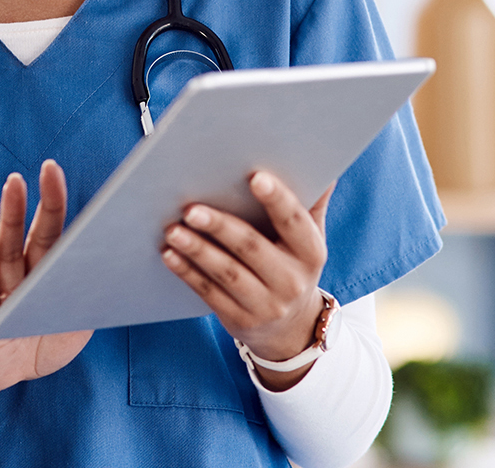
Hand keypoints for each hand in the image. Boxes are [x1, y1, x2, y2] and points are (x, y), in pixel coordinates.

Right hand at [0, 159, 92, 393]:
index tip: (64, 174)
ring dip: (11, 218)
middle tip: (47, 168)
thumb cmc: (42, 342)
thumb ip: (93, 298)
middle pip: (33, 233)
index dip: (59, 204)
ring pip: (7, 251)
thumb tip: (126, 272)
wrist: (6, 376)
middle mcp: (23, 275)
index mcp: (47, 273)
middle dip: (40, 200)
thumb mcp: (78, 323)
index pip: (55, 233)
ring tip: (13, 186)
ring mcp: (4, 294)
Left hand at [160, 171, 332, 390]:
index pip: (294, 222)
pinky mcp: (240, 320)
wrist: (291, 328)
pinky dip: (187, 272)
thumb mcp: (309, 239)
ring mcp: (266, 305)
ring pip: (227, 273)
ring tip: (173, 230)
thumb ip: (311, 203)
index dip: (277, 199)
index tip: (255, 177)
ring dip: (197, 250)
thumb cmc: (294, 266)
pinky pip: (209, 293)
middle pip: (252, 248)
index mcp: (311, 253)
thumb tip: (325, 167)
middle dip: (220, 226)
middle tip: (191, 208)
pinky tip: (169, 254)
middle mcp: (291, 281)